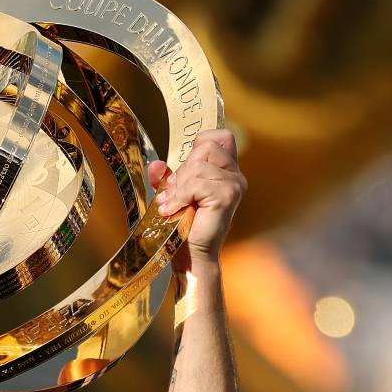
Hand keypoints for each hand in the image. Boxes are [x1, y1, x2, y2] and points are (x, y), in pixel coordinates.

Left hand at [149, 129, 245, 265]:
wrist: (192, 254)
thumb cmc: (185, 225)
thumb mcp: (173, 194)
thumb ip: (166, 177)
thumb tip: (155, 164)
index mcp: (227, 171)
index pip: (222, 137)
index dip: (201, 143)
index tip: (186, 166)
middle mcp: (235, 175)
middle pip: (206, 147)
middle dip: (184, 169)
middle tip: (175, 192)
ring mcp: (234, 185)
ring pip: (198, 166)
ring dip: (179, 186)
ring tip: (173, 204)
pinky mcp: (226, 196)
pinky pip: (196, 184)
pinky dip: (180, 196)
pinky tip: (174, 210)